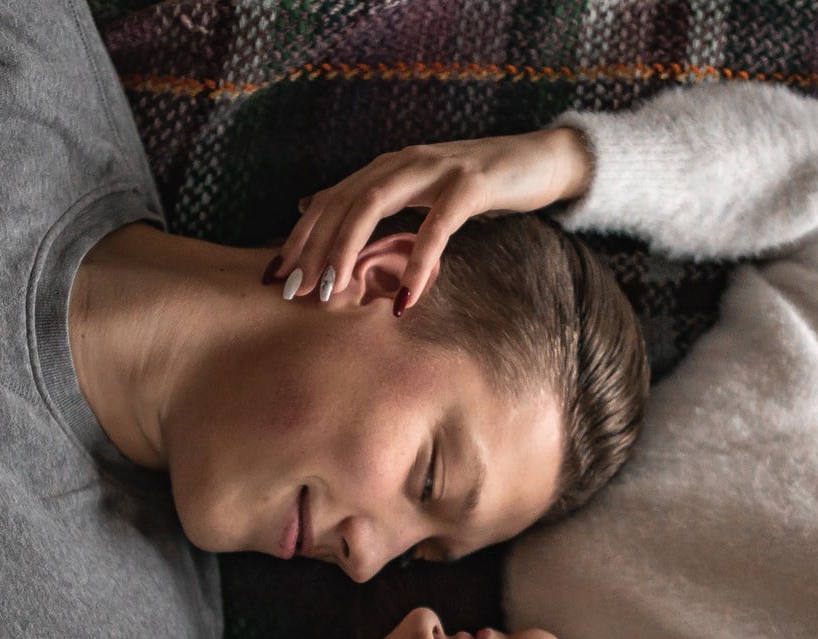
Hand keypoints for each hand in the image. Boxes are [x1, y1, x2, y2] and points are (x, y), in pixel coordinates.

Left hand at [274, 127, 593, 310]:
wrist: (541, 160)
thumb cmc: (477, 185)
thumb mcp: (416, 190)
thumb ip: (368, 197)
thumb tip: (310, 203)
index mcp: (388, 166)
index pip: (331, 199)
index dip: (300, 237)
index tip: (277, 277)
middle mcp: (404, 161)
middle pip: (343, 200)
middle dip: (315, 247)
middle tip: (297, 291)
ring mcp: (437, 169)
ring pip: (375, 203)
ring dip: (348, 249)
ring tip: (334, 291)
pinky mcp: (472, 184)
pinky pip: (437, 226)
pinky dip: (418, 263)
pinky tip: (405, 298)